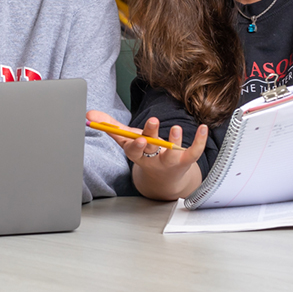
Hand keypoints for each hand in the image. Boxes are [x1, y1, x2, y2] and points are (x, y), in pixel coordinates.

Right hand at [86, 110, 208, 190]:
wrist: (164, 177)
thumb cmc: (144, 153)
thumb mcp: (127, 139)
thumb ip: (109, 126)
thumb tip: (89, 113)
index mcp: (137, 154)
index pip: (133, 151)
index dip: (134, 145)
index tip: (136, 138)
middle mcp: (153, 159)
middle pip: (150, 148)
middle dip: (151, 135)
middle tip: (153, 121)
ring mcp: (170, 161)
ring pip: (172, 154)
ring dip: (173, 141)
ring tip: (175, 128)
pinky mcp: (185, 161)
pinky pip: (193, 152)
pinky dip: (199, 141)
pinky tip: (203, 128)